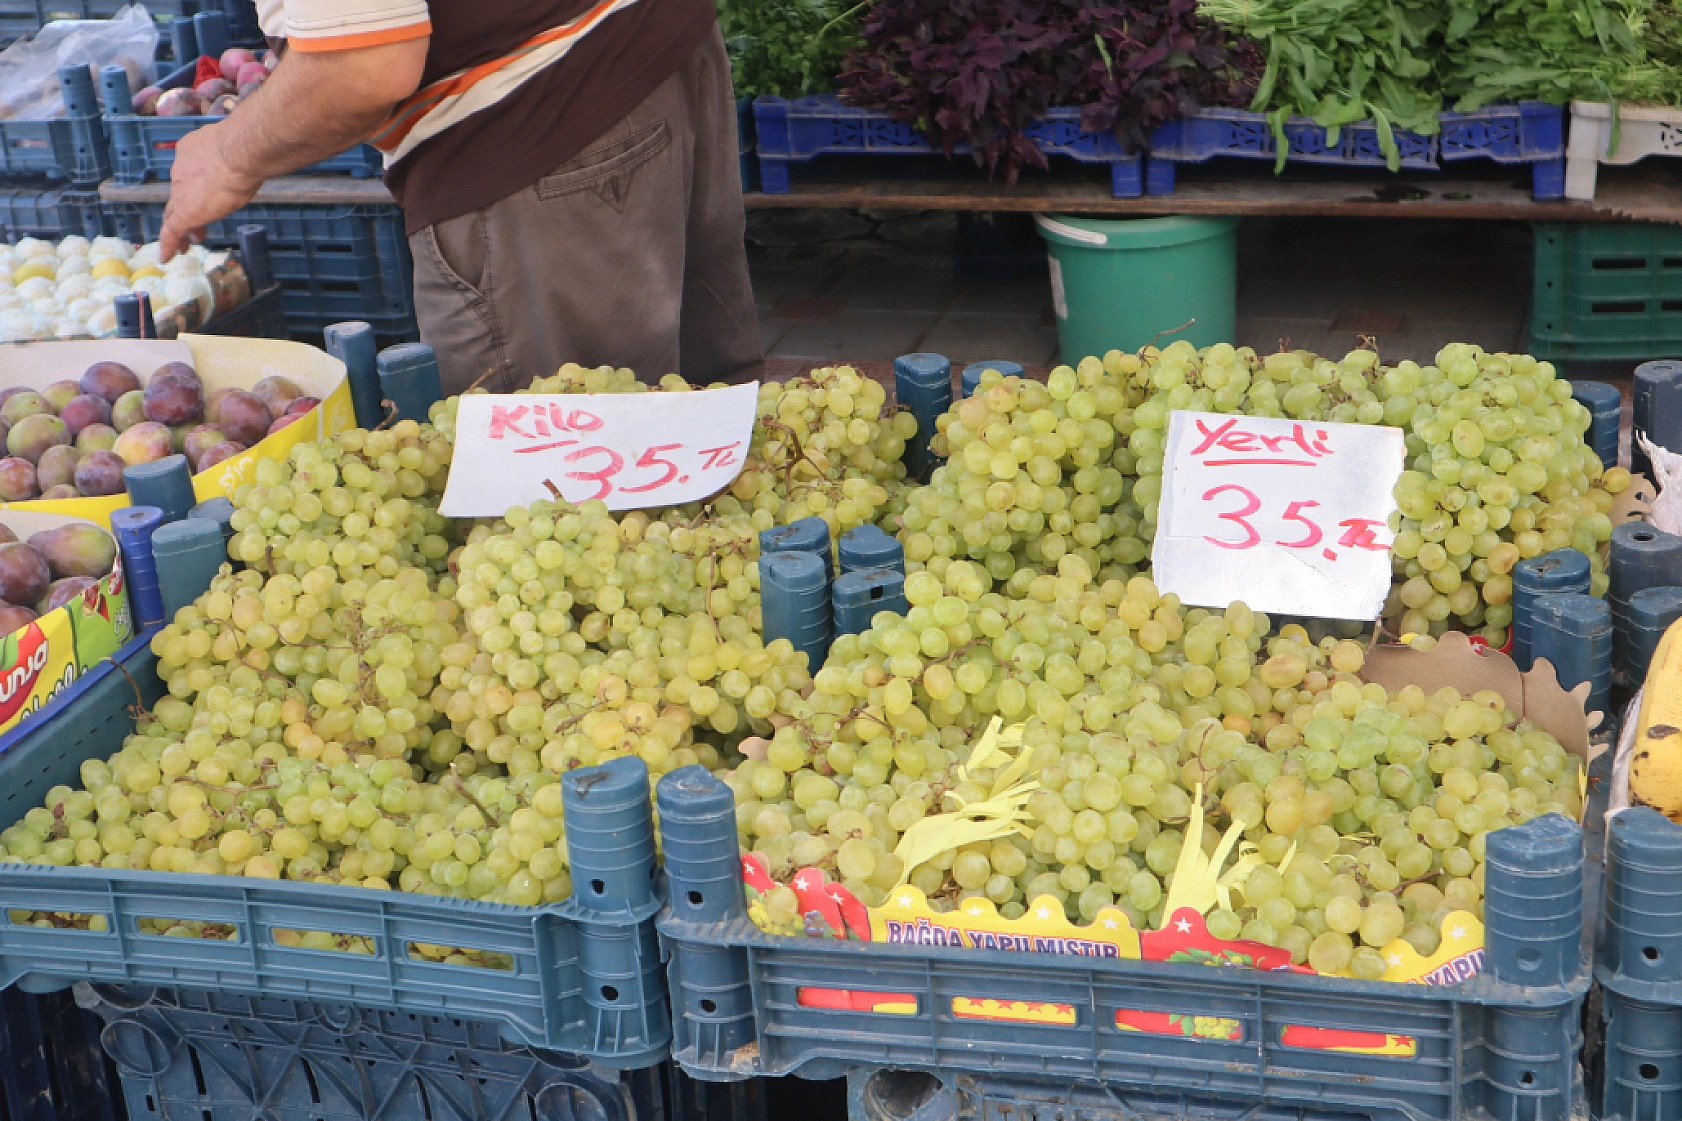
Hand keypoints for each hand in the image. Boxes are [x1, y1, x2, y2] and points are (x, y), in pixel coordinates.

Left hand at [158, 123, 262, 260]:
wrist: (239, 152)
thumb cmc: (246, 147)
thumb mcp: (239, 149)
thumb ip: (239, 156)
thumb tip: (255, 157)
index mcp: (191, 151)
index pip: (189, 174)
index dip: (193, 188)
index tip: (203, 197)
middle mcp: (181, 170)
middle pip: (179, 194)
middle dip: (184, 209)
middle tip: (192, 227)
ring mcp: (181, 191)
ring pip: (174, 213)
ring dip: (179, 228)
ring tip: (184, 245)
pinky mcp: (184, 212)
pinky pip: (171, 231)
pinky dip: (169, 244)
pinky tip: (169, 256)